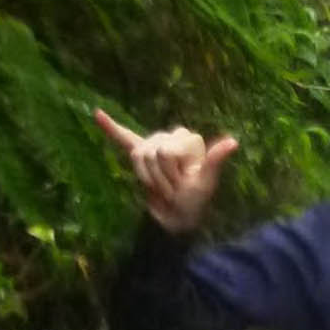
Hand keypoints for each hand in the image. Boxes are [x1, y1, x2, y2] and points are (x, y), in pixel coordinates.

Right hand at [94, 109, 237, 233]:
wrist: (177, 216)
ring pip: (138, 157)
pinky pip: (122, 138)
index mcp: (186, 139)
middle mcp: (168, 137)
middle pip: (152, 153)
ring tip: (161, 187)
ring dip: (149, 178)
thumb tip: (233, 142)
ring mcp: (151, 145)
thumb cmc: (194, 200)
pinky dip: (110, 127)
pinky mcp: (138, 155)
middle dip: (161, 177)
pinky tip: (97, 113)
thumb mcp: (205, 181)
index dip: (172, 171)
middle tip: (171, 189)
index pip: (167, 150)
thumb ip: (214, 160)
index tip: (183, 183)